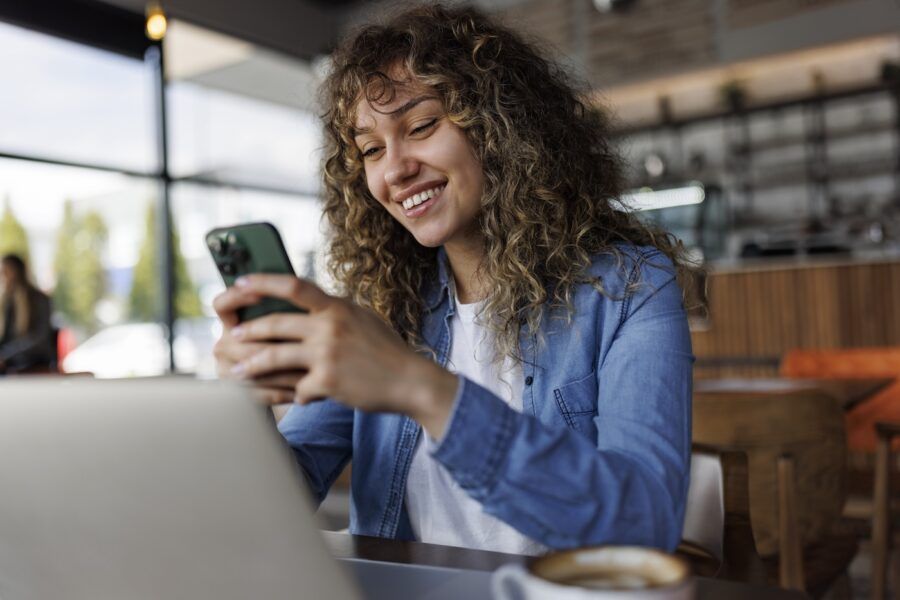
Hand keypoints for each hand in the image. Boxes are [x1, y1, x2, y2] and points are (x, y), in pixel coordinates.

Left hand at [225, 275, 458, 436]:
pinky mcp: (328, 382)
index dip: (263, 283)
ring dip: (251, 365)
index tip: (240, 283)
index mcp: (337, 307)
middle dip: (248, 331)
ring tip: (236, 371)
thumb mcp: (362, 318)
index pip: (294, 286)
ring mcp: (328, 354)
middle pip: (276, 323)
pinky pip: (298, 389)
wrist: (411, 381)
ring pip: (275, 356)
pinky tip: (296, 398)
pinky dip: (295, 394)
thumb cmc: (387, 351)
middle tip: (232, 336)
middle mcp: (330, 327)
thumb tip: (308, 302)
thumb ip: (334, 311)